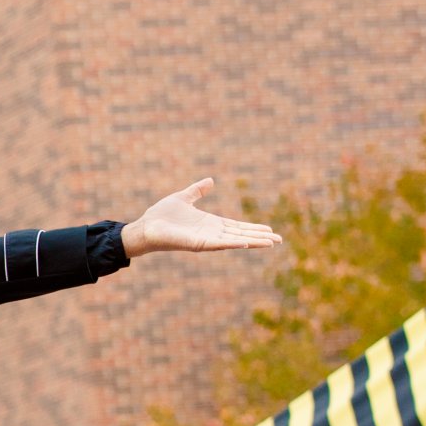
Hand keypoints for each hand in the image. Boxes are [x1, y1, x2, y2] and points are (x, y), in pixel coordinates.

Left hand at [123, 178, 280, 256]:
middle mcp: (211, 233)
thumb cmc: (161, 215)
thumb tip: (210, 181)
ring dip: (253, 242)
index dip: (254, 228)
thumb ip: (198, 191)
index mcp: (210, 223)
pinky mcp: (198, 244)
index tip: (270, 230)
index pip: (237, 227)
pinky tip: (247, 243)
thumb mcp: (184, 198)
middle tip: (279, 240)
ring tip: (271, 243)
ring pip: (235, 241)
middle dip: (260, 237)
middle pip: (241, 235)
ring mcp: (206, 240)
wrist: (145, 226)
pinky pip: (219, 244)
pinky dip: (233, 243)